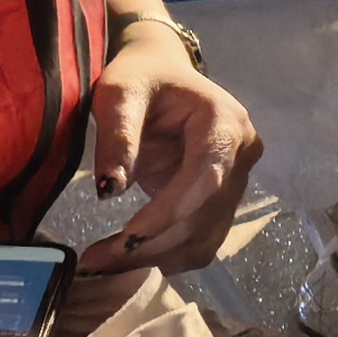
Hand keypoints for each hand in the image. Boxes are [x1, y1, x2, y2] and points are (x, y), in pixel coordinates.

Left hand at [78, 21, 261, 275]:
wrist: (161, 74)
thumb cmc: (141, 77)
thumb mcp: (120, 93)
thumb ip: (118, 136)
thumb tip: (111, 191)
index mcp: (225, 123)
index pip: (205, 178)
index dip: (168, 213)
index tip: (123, 238)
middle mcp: (242, 155)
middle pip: (204, 216)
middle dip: (150, 245)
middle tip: (95, 262)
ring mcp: (236, 181)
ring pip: (204, 237)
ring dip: (155, 257)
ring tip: (102, 261)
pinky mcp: (222, 201)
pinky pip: (201, 241)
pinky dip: (166, 254)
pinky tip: (127, 253)